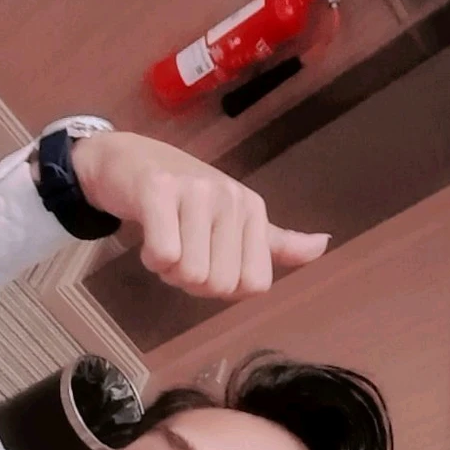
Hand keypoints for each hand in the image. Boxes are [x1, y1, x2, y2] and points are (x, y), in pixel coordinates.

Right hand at [72, 131, 329, 300]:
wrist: (126, 161)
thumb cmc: (182, 197)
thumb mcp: (234, 220)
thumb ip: (275, 243)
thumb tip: (324, 246)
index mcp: (253, 210)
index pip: (253, 285)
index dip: (223, 288)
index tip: (207, 260)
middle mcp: (231, 198)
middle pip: (220, 285)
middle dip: (191, 281)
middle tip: (180, 251)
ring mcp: (196, 192)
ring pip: (191, 274)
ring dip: (168, 271)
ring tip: (164, 240)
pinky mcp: (158, 191)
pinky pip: (165, 256)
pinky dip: (152, 259)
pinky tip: (147, 236)